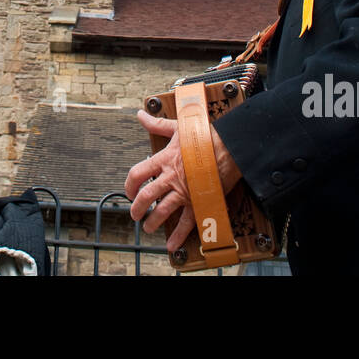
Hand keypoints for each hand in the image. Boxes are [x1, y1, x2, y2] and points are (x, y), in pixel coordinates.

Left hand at [124, 109, 243, 254]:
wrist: (229, 147)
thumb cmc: (205, 135)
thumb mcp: (178, 127)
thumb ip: (157, 124)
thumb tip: (142, 114)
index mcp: (164, 160)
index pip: (137, 174)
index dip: (129, 185)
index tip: (129, 191)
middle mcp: (170, 177)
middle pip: (146, 196)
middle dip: (137, 208)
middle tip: (135, 214)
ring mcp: (184, 191)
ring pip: (162, 211)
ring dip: (152, 222)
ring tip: (148, 227)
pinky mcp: (198, 200)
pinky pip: (186, 221)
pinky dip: (178, 235)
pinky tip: (172, 244)